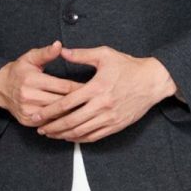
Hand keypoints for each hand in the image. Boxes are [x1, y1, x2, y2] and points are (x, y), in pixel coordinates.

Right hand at [0, 40, 86, 125]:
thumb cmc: (19, 71)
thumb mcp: (30, 57)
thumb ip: (46, 52)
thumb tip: (59, 45)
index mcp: (32, 80)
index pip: (63, 87)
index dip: (80, 88)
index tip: (94, 88)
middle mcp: (29, 97)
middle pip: (62, 102)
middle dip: (79, 103)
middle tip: (96, 102)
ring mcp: (28, 111)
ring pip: (57, 115)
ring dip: (72, 115)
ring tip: (88, 112)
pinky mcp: (27, 120)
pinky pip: (49, 123)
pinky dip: (61, 122)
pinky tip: (73, 120)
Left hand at [33, 45, 176, 141]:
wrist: (153, 81)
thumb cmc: (129, 66)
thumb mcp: (105, 55)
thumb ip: (81, 54)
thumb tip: (62, 51)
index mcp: (96, 88)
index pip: (67, 103)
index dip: (49, 111)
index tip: (38, 115)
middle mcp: (102, 105)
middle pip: (71, 121)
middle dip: (53, 127)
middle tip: (40, 129)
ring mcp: (109, 117)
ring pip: (81, 132)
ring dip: (64, 135)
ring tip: (51, 134)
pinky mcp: (116, 125)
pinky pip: (95, 136)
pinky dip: (80, 139)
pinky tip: (70, 137)